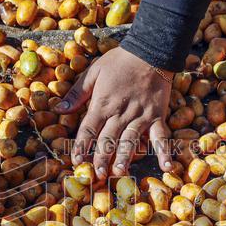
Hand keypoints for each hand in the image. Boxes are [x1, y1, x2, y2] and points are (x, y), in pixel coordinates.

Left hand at [53, 46, 175, 180]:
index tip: (76, 160)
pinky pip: (161, 136)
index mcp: (102, 103)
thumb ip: (76, 93)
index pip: (89, 129)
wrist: (150, 51)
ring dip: (124, 158)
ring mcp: (140, 116)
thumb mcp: (93, 72)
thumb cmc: (120, 61)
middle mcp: (120, 113)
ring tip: (119, 172)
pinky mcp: (157, 116)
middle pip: (108, 139)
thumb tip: (58, 109)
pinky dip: (164, 151)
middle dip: (102, 157)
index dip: (81, 146)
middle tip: (97, 174)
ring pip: (130, 141)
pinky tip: (166, 166)